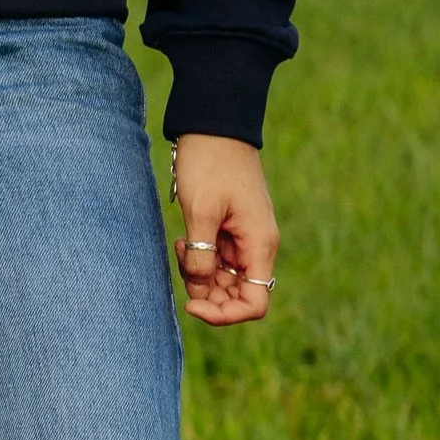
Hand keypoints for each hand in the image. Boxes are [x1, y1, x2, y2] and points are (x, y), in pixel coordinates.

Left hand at [169, 133, 279, 325]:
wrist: (214, 125)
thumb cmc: (210, 163)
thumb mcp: (200, 211)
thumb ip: (200, 255)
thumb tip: (199, 290)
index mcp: (260, 245)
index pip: (254, 303)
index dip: (224, 314)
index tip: (191, 304)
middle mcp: (257, 246)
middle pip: (237, 294)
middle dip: (206, 292)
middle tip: (181, 264)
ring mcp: (244, 238)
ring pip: (223, 277)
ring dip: (199, 273)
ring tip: (179, 244)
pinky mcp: (229, 228)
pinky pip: (216, 258)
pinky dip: (197, 256)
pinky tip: (182, 238)